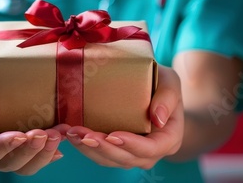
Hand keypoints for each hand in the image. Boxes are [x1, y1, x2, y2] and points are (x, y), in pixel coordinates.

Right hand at [0, 71, 65, 174]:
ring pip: (25, 167)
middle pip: (7, 163)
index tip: (19, 135)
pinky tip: (61, 140)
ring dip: (43, 153)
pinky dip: (50, 152)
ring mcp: (5, 158)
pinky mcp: (22, 154)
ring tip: (58, 134)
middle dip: (29, 150)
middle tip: (45, 133)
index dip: (3, 147)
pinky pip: (36, 161)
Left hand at [65, 65, 183, 168]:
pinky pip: (100, 154)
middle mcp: (151, 152)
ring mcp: (132, 153)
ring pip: (110, 160)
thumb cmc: (162, 83)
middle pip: (127, 158)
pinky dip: (85, 146)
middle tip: (84, 135)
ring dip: (90, 150)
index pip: (151, 149)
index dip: (131, 145)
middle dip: (104, 148)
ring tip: (73, 134)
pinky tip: (71, 134)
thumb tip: (157, 118)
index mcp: (169, 139)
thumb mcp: (170, 82)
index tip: (112, 135)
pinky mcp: (116, 149)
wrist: (153, 89)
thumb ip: (168, 96)